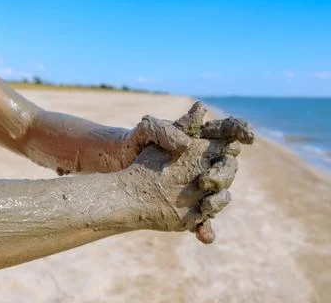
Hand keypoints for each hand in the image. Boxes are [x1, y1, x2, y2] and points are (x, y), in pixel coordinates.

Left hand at [119, 103, 253, 243]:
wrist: (116, 170)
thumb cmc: (133, 144)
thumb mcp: (145, 131)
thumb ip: (165, 129)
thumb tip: (187, 142)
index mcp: (198, 139)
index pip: (227, 131)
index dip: (240, 130)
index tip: (248, 136)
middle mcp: (204, 162)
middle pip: (228, 166)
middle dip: (224, 172)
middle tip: (206, 178)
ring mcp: (199, 186)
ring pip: (220, 194)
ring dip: (218, 201)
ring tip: (205, 206)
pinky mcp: (190, 208)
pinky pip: (204, 220)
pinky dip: (206, 229)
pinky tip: (203, 235)